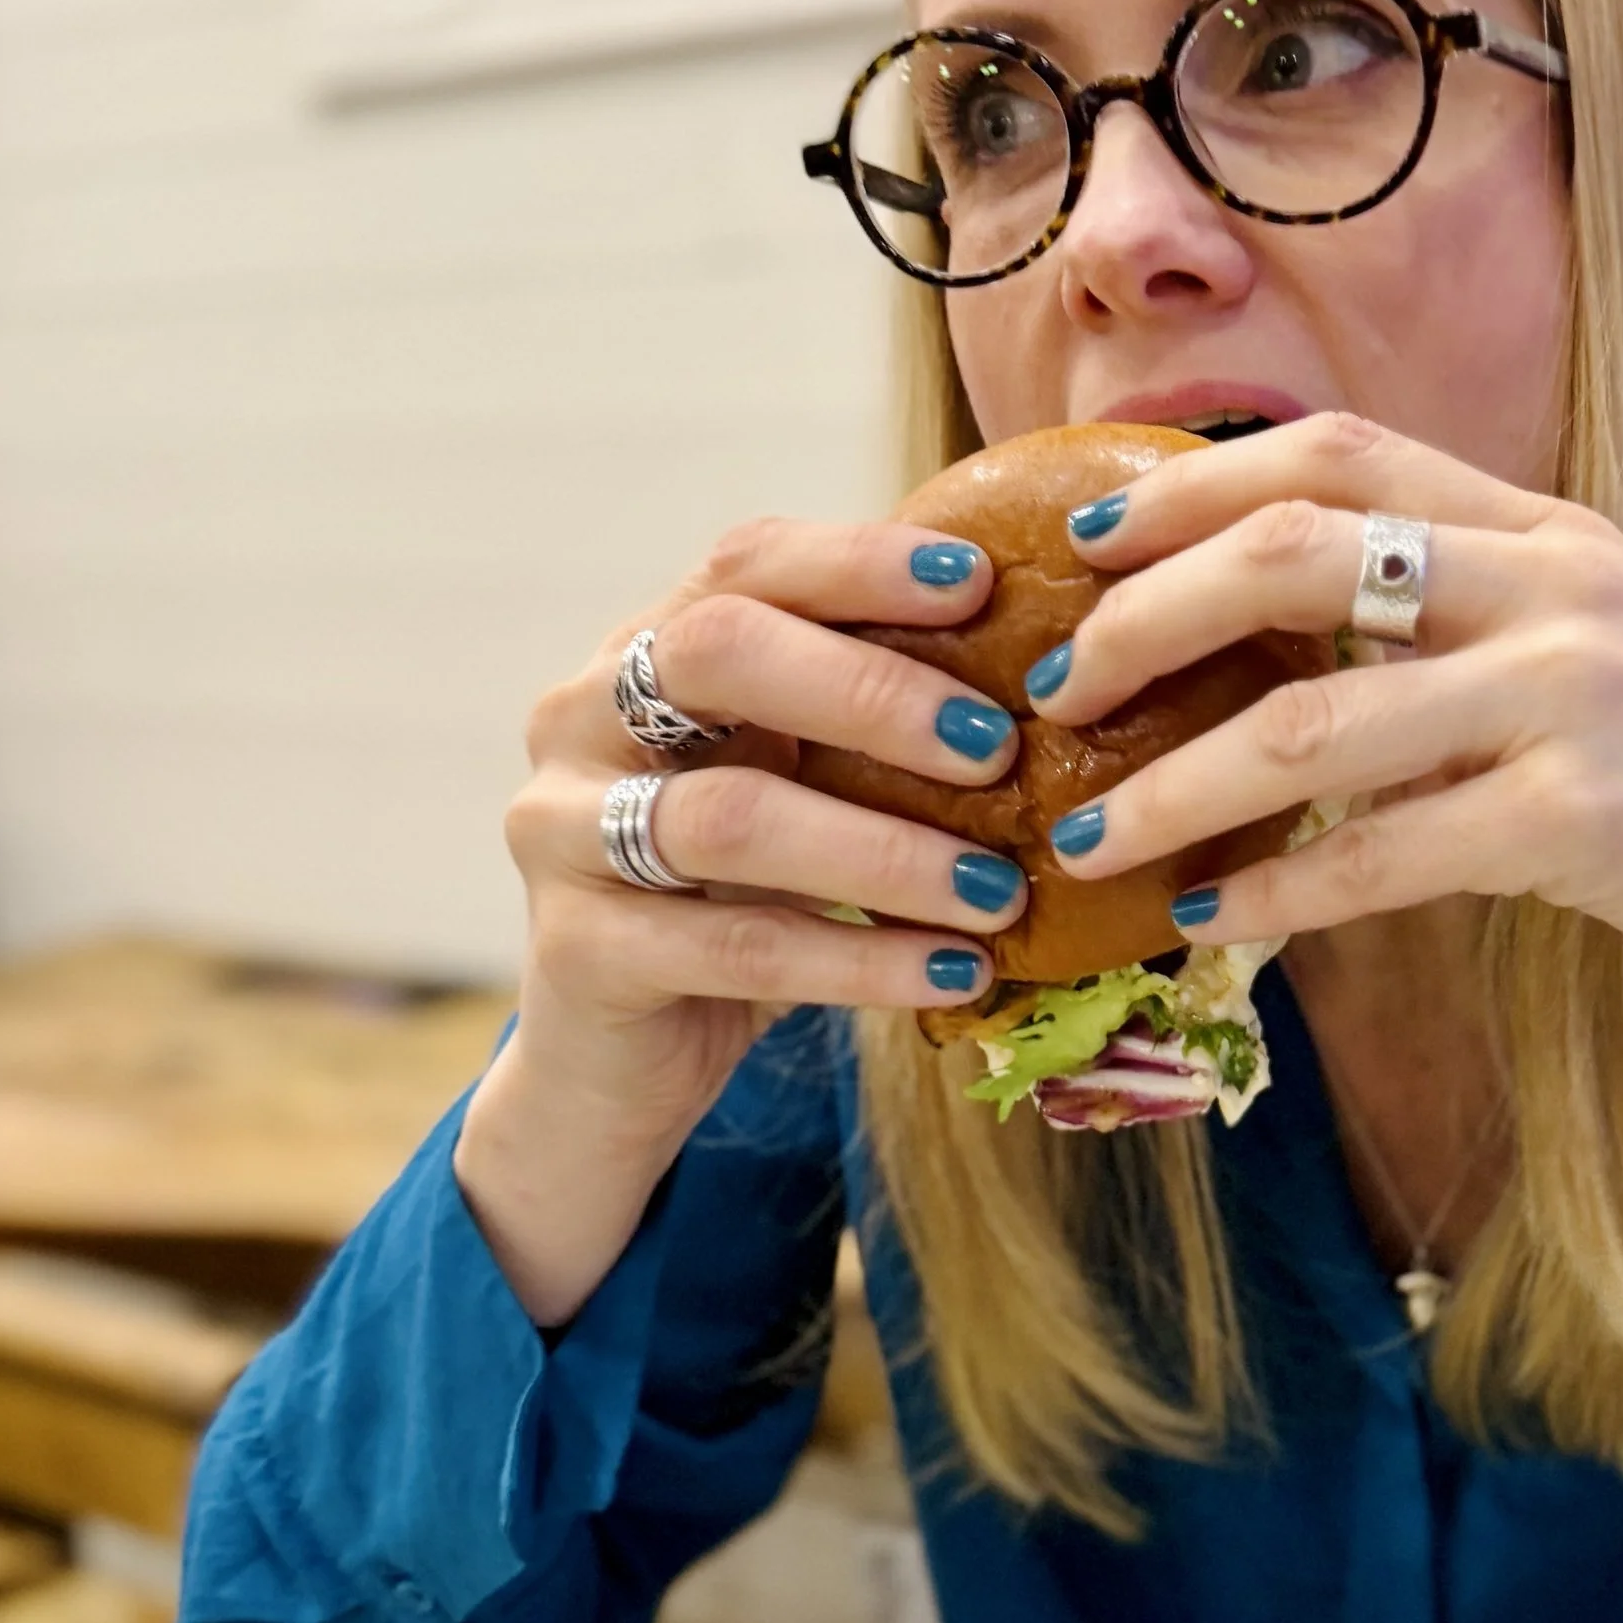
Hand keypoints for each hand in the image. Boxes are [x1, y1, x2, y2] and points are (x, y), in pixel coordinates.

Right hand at [458, 515, 1024, 1320]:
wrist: (617, 1059)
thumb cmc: (738, 892)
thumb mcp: (797, 782)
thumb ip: (872, 719)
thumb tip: (1058, 669)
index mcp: (646, 647)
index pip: (746, 563)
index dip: (861, 562)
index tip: (981, 582)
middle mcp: (582, 717)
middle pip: (716, 653)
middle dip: (870, 691)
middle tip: (995, 748)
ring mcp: (563, 831)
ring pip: (730, 818)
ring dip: (885, 853)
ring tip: (1001, 892)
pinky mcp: (580, 952)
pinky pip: (738, 948)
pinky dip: (861, 960)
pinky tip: (956, 975)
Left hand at [1034, 415, 1622, 1192]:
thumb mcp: (1587, 647)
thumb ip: (1456, 619)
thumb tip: (1265, 639)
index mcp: (1545, 525)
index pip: (1338, 448)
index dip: (1192, 479)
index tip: (1083, 534)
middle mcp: (1557, 584)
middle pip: (1296, 550)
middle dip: (1145, 616)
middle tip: (1058, 686)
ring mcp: (1576, 698)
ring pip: (1311, 723)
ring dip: (1174, 783)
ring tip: (1090, 830)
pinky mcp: (1587, 821)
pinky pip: (1383, 854)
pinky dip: (1277, 890)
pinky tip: (1211, 918)